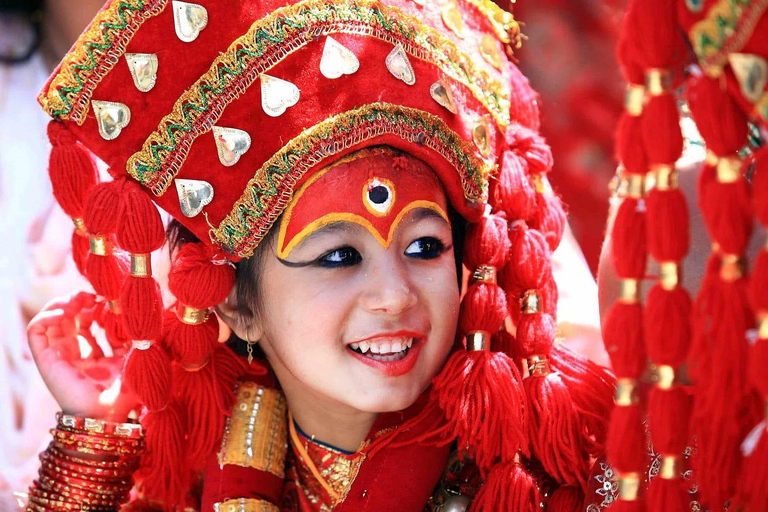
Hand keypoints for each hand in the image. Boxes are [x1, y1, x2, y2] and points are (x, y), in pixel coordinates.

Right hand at [27, 292, 139, 421]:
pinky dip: (45, 317)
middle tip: (92, 295)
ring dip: (61, 304)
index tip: (107, 299)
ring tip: (77, 300)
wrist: (107, 415)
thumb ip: (134, 338)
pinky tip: (63, 313)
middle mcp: (74, 353)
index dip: (95, 306)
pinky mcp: (45, 360)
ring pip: (50, 320)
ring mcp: (59, 355)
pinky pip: (36, 332)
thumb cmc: (125, 393)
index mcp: (94, 353)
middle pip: (69, 317)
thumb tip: (138, 314)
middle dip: (79, 301)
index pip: (88, 321)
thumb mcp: (134, 359)